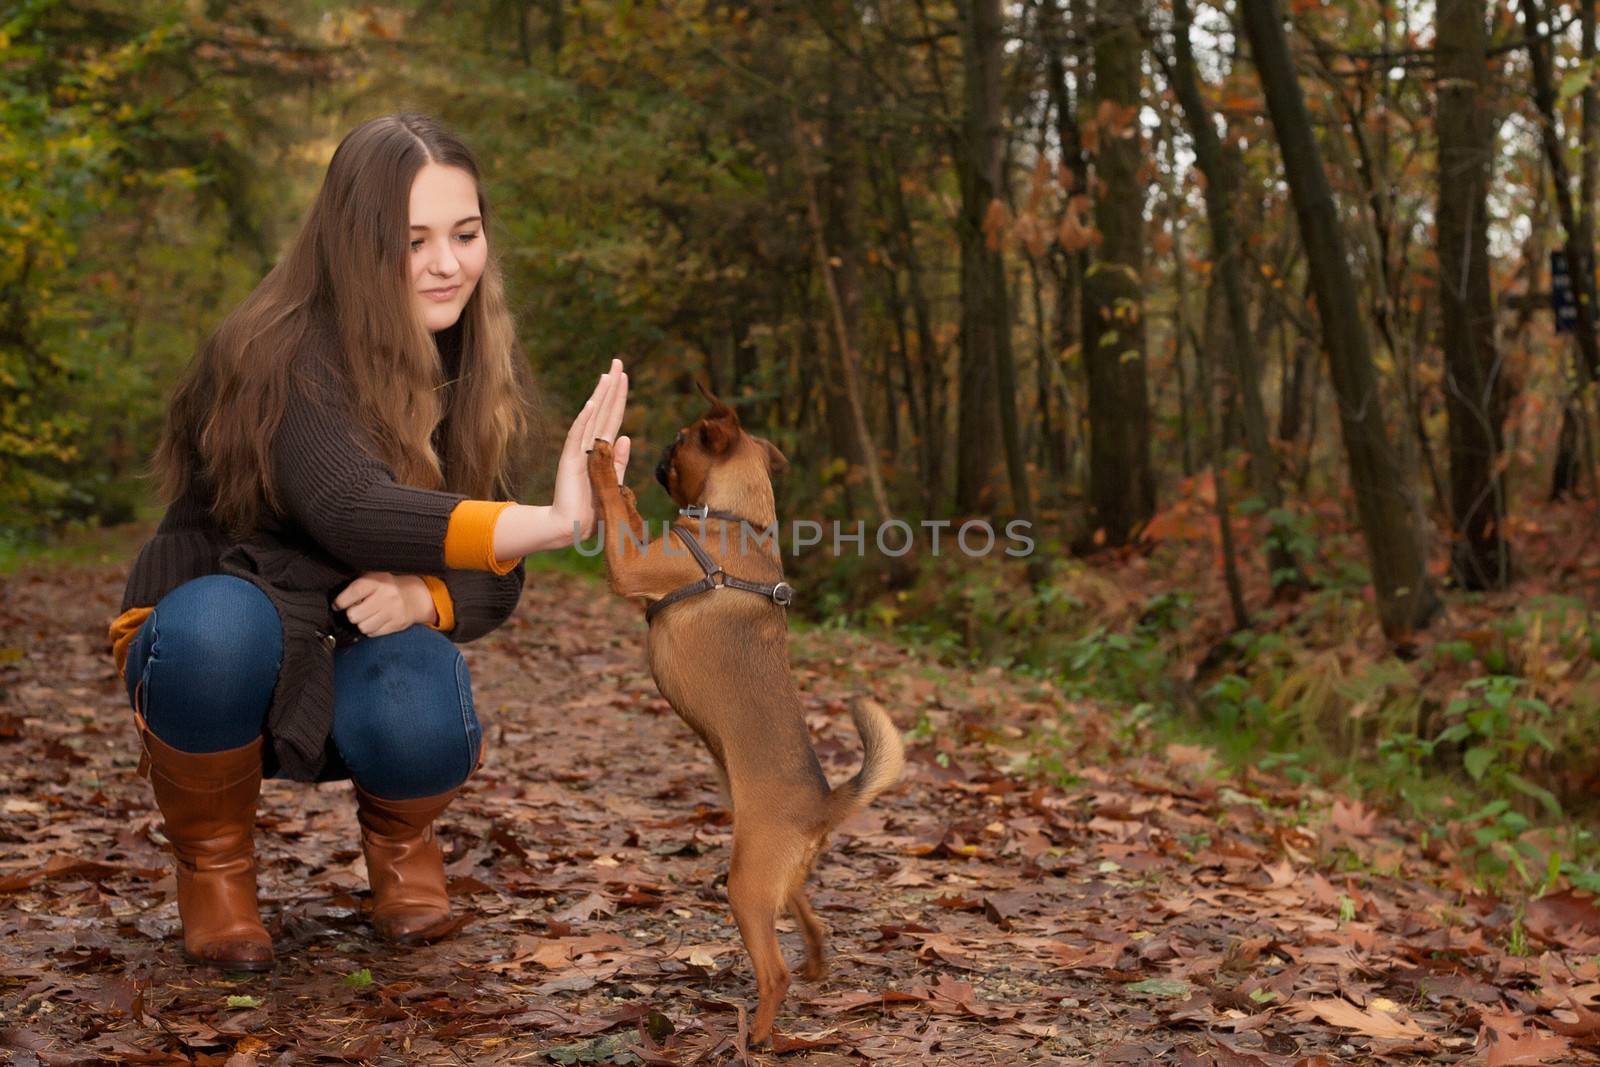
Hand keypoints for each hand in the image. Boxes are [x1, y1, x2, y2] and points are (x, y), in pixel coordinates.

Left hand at [334, 572, 435, 636]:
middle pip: (354, 615)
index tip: (338, 604)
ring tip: (366, 616)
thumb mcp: (372, 578)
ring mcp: (393, 611)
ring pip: (363, 627)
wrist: (414, 596)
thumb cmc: (386, 587)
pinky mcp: (397, 624)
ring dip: (361, 623)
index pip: (351, 594)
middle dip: (351, 614)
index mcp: (376, 581)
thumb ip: (355, 586)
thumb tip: (336, 602)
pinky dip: (371, 629)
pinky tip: (375, 620)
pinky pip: (374, 633)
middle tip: (355, 610)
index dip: (340, 602)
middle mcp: (385, 596)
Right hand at [551, 358, 630, 540]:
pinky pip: (578, 436)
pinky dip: (585, 420)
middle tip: (618, 362)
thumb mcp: (613, 481)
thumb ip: (619, 461)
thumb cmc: (592, 507)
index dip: (619, 397)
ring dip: (600, 396)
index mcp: (600, 450)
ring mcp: (578, 451)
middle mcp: (589, 445)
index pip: (613, 417)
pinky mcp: (569, 462)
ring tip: (608, 375)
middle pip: (604, 410)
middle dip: (611, 386)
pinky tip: (592, 404)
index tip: (625, 376)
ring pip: (592, 418)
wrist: (571, 526)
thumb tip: (627, 437)